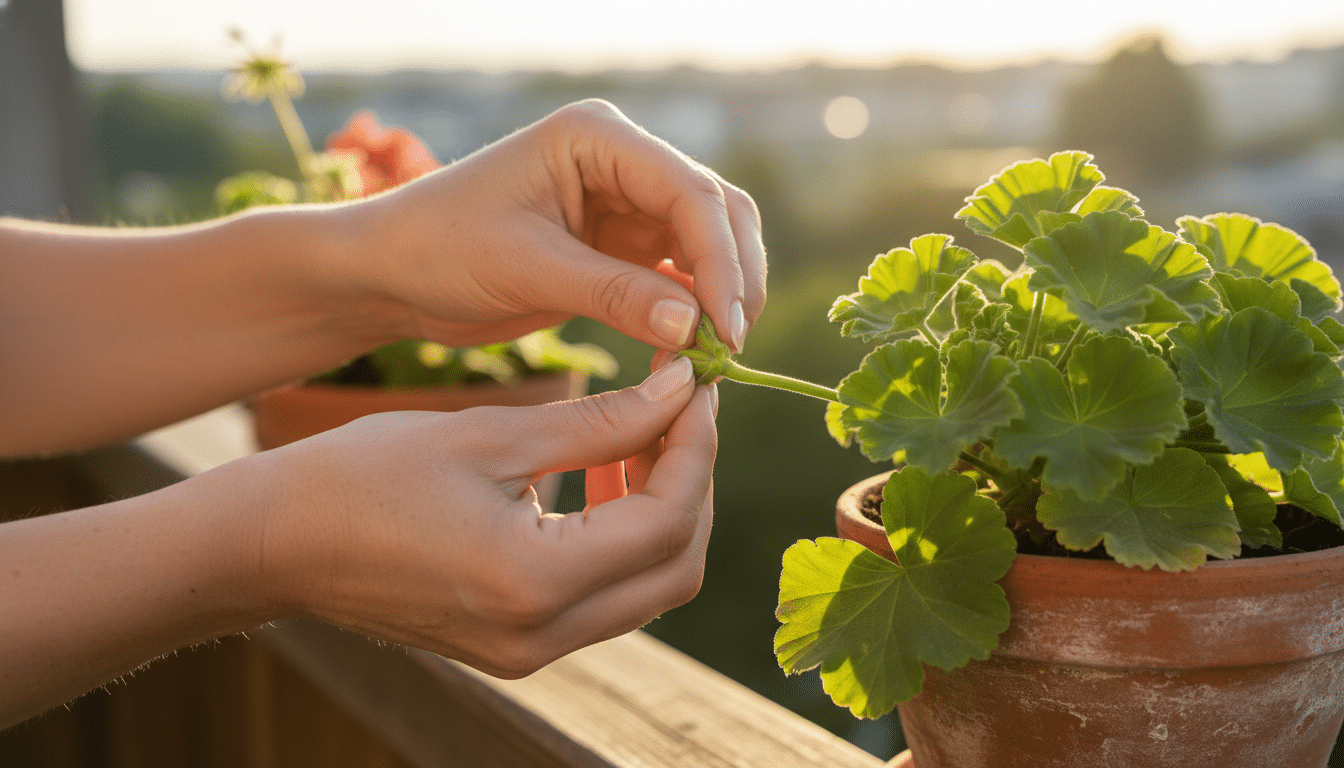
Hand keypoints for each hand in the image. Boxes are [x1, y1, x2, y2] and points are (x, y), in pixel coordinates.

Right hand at [254, 357, 714, 675]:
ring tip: (638, 436)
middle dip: (693, 482)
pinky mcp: (517, 648)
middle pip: (677, 567)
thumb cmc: (364, 476)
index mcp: (533, 582)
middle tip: (678, 410)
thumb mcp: (489, 435)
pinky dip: (623, 540)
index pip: (667, 521)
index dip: (696, 447)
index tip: (696, 386)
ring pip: (650, 588)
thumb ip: (600, 422)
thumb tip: (680, 391)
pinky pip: (605, 599)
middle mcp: (542, 635)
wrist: (276, 544)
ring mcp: (530, 652)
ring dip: (662, 511)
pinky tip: (598, 479)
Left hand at [346, 99, 765, 352]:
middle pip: (716, 212)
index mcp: (598, 137)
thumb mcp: (527, 269)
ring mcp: (626, 202)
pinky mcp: (621, 246)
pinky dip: (692, 312)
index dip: (720, 261)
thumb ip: (615, 295)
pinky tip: (688, 352)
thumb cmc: (439, 248)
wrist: (392, 273)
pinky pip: (678, 277)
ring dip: (720, 297)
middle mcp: (622, 161)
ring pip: (708, 245)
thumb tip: (697, 327)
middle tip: (730, 347)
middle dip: (733, 277)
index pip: (690, 192)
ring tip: (713, 356)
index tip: (725, 327)